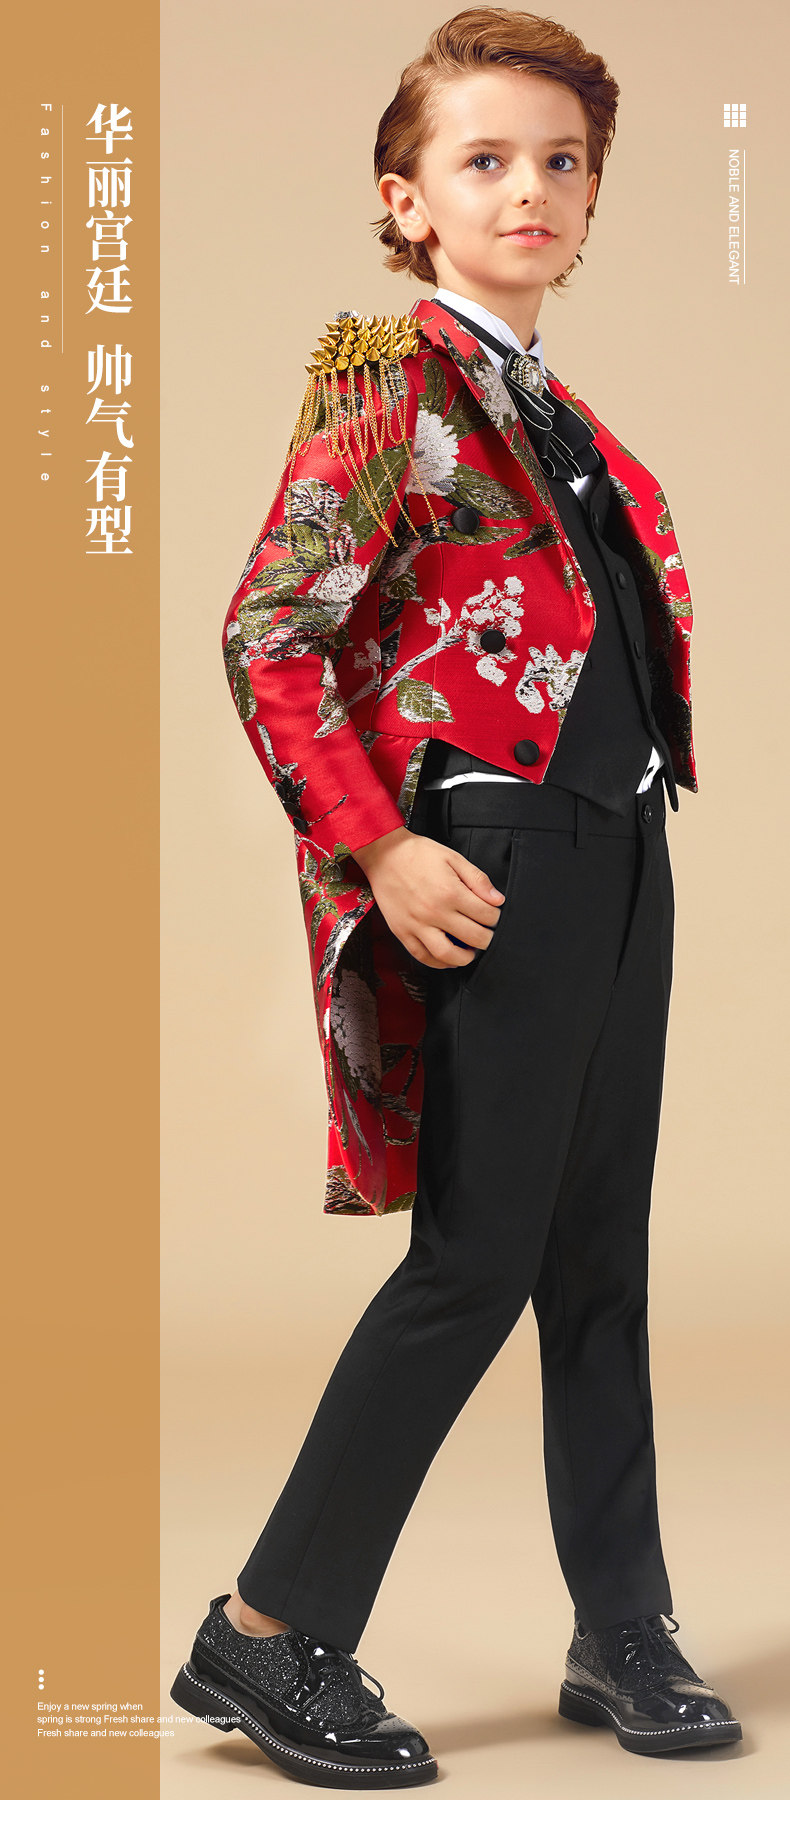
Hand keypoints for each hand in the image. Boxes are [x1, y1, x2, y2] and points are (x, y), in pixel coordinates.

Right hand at [351, 825, 505, 968]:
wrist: (384, 854)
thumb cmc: (417, 854)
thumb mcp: (453, 858)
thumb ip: (478, 880)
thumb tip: (497, 899)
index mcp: (450, 892)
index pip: (487, 916)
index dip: (496, 917)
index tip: (494, 916)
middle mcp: (434, 912)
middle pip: (473, 938)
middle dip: (487, 938)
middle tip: (488, 934)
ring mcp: (416, 925)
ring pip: (448, 955)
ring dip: (465, 958)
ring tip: (471, 951)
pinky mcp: (402, 931)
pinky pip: (422, 956)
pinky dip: (438, 963)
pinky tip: (447, 958)